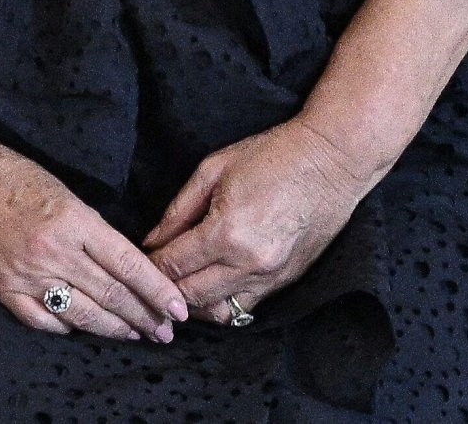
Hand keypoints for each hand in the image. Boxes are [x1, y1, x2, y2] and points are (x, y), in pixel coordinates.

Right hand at [0, 129, 189, 342]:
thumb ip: (91, 228)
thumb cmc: (13, 175)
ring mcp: (26, 275)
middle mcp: (52, 252)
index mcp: (72, 220)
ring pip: (81, 314)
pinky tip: (82, 328)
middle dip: (144, 315)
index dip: (157, 289)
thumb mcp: (63, 190)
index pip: (127, 263)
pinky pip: (43, 321)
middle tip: (166, 330)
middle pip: (110, 294)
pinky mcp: (3, 290)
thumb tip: (124, 261)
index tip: (178, 306)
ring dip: (114, 329)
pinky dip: (66, 327)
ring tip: (136, 335)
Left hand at [141, 118, 370, 324]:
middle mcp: (248, 264)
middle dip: (164, 290)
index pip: (173, 264)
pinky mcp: (286, 282)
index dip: (149, 266)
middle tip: (149, 279)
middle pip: (191, 296)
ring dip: (193, 305)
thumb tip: (152, 240)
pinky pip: (245, 308)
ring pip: (218, 312)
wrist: (331, 160)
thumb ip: (179, 209)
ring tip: (178, 288)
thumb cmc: (272, 154)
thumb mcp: (214, 168)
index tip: (136, 262)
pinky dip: (222, 304)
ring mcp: (270, 278)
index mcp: (226, 232)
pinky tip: (209, 288)